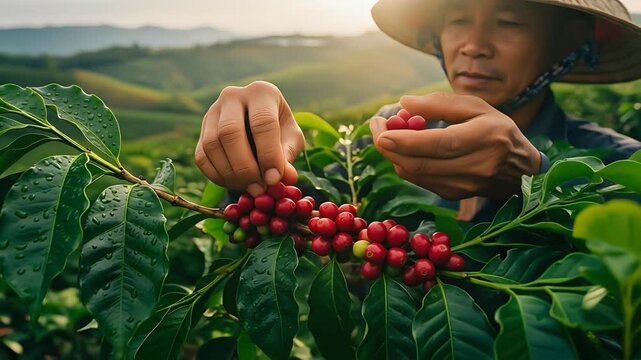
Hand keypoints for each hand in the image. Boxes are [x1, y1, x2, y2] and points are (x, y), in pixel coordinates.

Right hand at [195, 81, 303, 196]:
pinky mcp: (201, 130)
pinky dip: (217, 176)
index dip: (268, 154)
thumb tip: (284, 177)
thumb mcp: (291, 139)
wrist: (260, 125)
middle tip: (259, 189)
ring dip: (230, 174)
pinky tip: (235, 184)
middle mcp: (232, 96)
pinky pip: (201, 156)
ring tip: (250, 189)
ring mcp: (212, 112)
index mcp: (261, 92)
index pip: (263, 122)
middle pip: (230, 132)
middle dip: (245, 167)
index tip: (274, 180)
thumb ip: (288, 156)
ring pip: (212, 145)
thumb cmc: (281, 131)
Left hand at [369, 92, 540, 199]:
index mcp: (485, 139)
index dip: (407, 140)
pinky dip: (405, 162)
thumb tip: (404, 103)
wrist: (519, 169)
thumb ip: (440, 104)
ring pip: (415, 173)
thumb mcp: (476, 107)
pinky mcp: (452, 194)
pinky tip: (403, 147)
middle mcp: (474, 167)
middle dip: (389, 146)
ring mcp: (462, 186)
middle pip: (420, 162)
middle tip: (375, 125)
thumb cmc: (497, 129)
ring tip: (386, 132)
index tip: (381, 129)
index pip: (440, 144)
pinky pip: (419, 179)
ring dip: (393, 154)